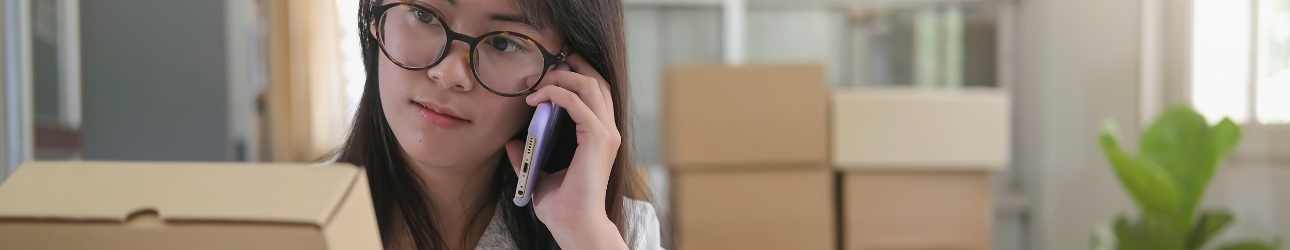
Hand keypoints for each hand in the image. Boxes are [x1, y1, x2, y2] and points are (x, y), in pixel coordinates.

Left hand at [504, 54, 627, 249]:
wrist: (575, 226)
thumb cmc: (562, 207)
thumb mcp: (540, 175)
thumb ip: (529, 155)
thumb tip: (511, 141)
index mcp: (599, 136)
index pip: (595, 93)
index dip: (575, 75)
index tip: (547, 72)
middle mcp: (607, 130)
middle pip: (597, 81)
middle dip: (572, 66)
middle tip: (545, 64)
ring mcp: (606, 133)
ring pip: (590, 85)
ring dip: (562, 76)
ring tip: (538, 81)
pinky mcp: (598, 138)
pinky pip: (577, 103)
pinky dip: (556, 93)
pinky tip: (536, 99)